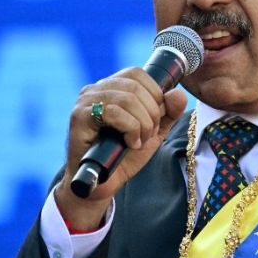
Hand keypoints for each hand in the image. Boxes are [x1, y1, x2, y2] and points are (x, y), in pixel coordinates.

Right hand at [55, 67, 188, 229]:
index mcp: (111, 88)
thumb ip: (167, 113)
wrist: (102, 184)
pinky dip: (130, 129)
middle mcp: (95, 89)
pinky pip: (113, 112)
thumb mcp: (152, 132)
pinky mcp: (79, 117)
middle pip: (135, 85)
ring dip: (142, 123)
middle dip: (151, 113)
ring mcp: (85, 102)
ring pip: (127, 98)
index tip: (155, 120)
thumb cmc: (123, 156)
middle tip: (148, 135)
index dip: (154, 93)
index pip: (137, 73)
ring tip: (139, 141)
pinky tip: (129, 144)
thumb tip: (178, 93)